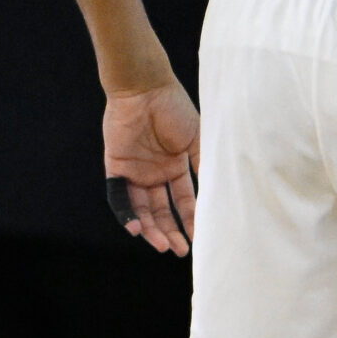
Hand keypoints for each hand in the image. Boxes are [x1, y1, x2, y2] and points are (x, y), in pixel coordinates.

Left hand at [104, 81, 200, 255]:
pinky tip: (138, 229)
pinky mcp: (116, 167)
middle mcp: (155, 172)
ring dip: (152, 229)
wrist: (146, 87)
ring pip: (143, 209)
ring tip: (163, 246)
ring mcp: (135, 171)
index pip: (184, 200)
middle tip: (181, 250)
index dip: (192, 219)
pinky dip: (127, 214)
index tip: (201, 236)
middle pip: (163, 210)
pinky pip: (119, 197)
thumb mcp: (197, 139)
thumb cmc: (175, 108)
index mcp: (176, 165)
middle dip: (172, 231)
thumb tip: (220, 195)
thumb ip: (205, 165)